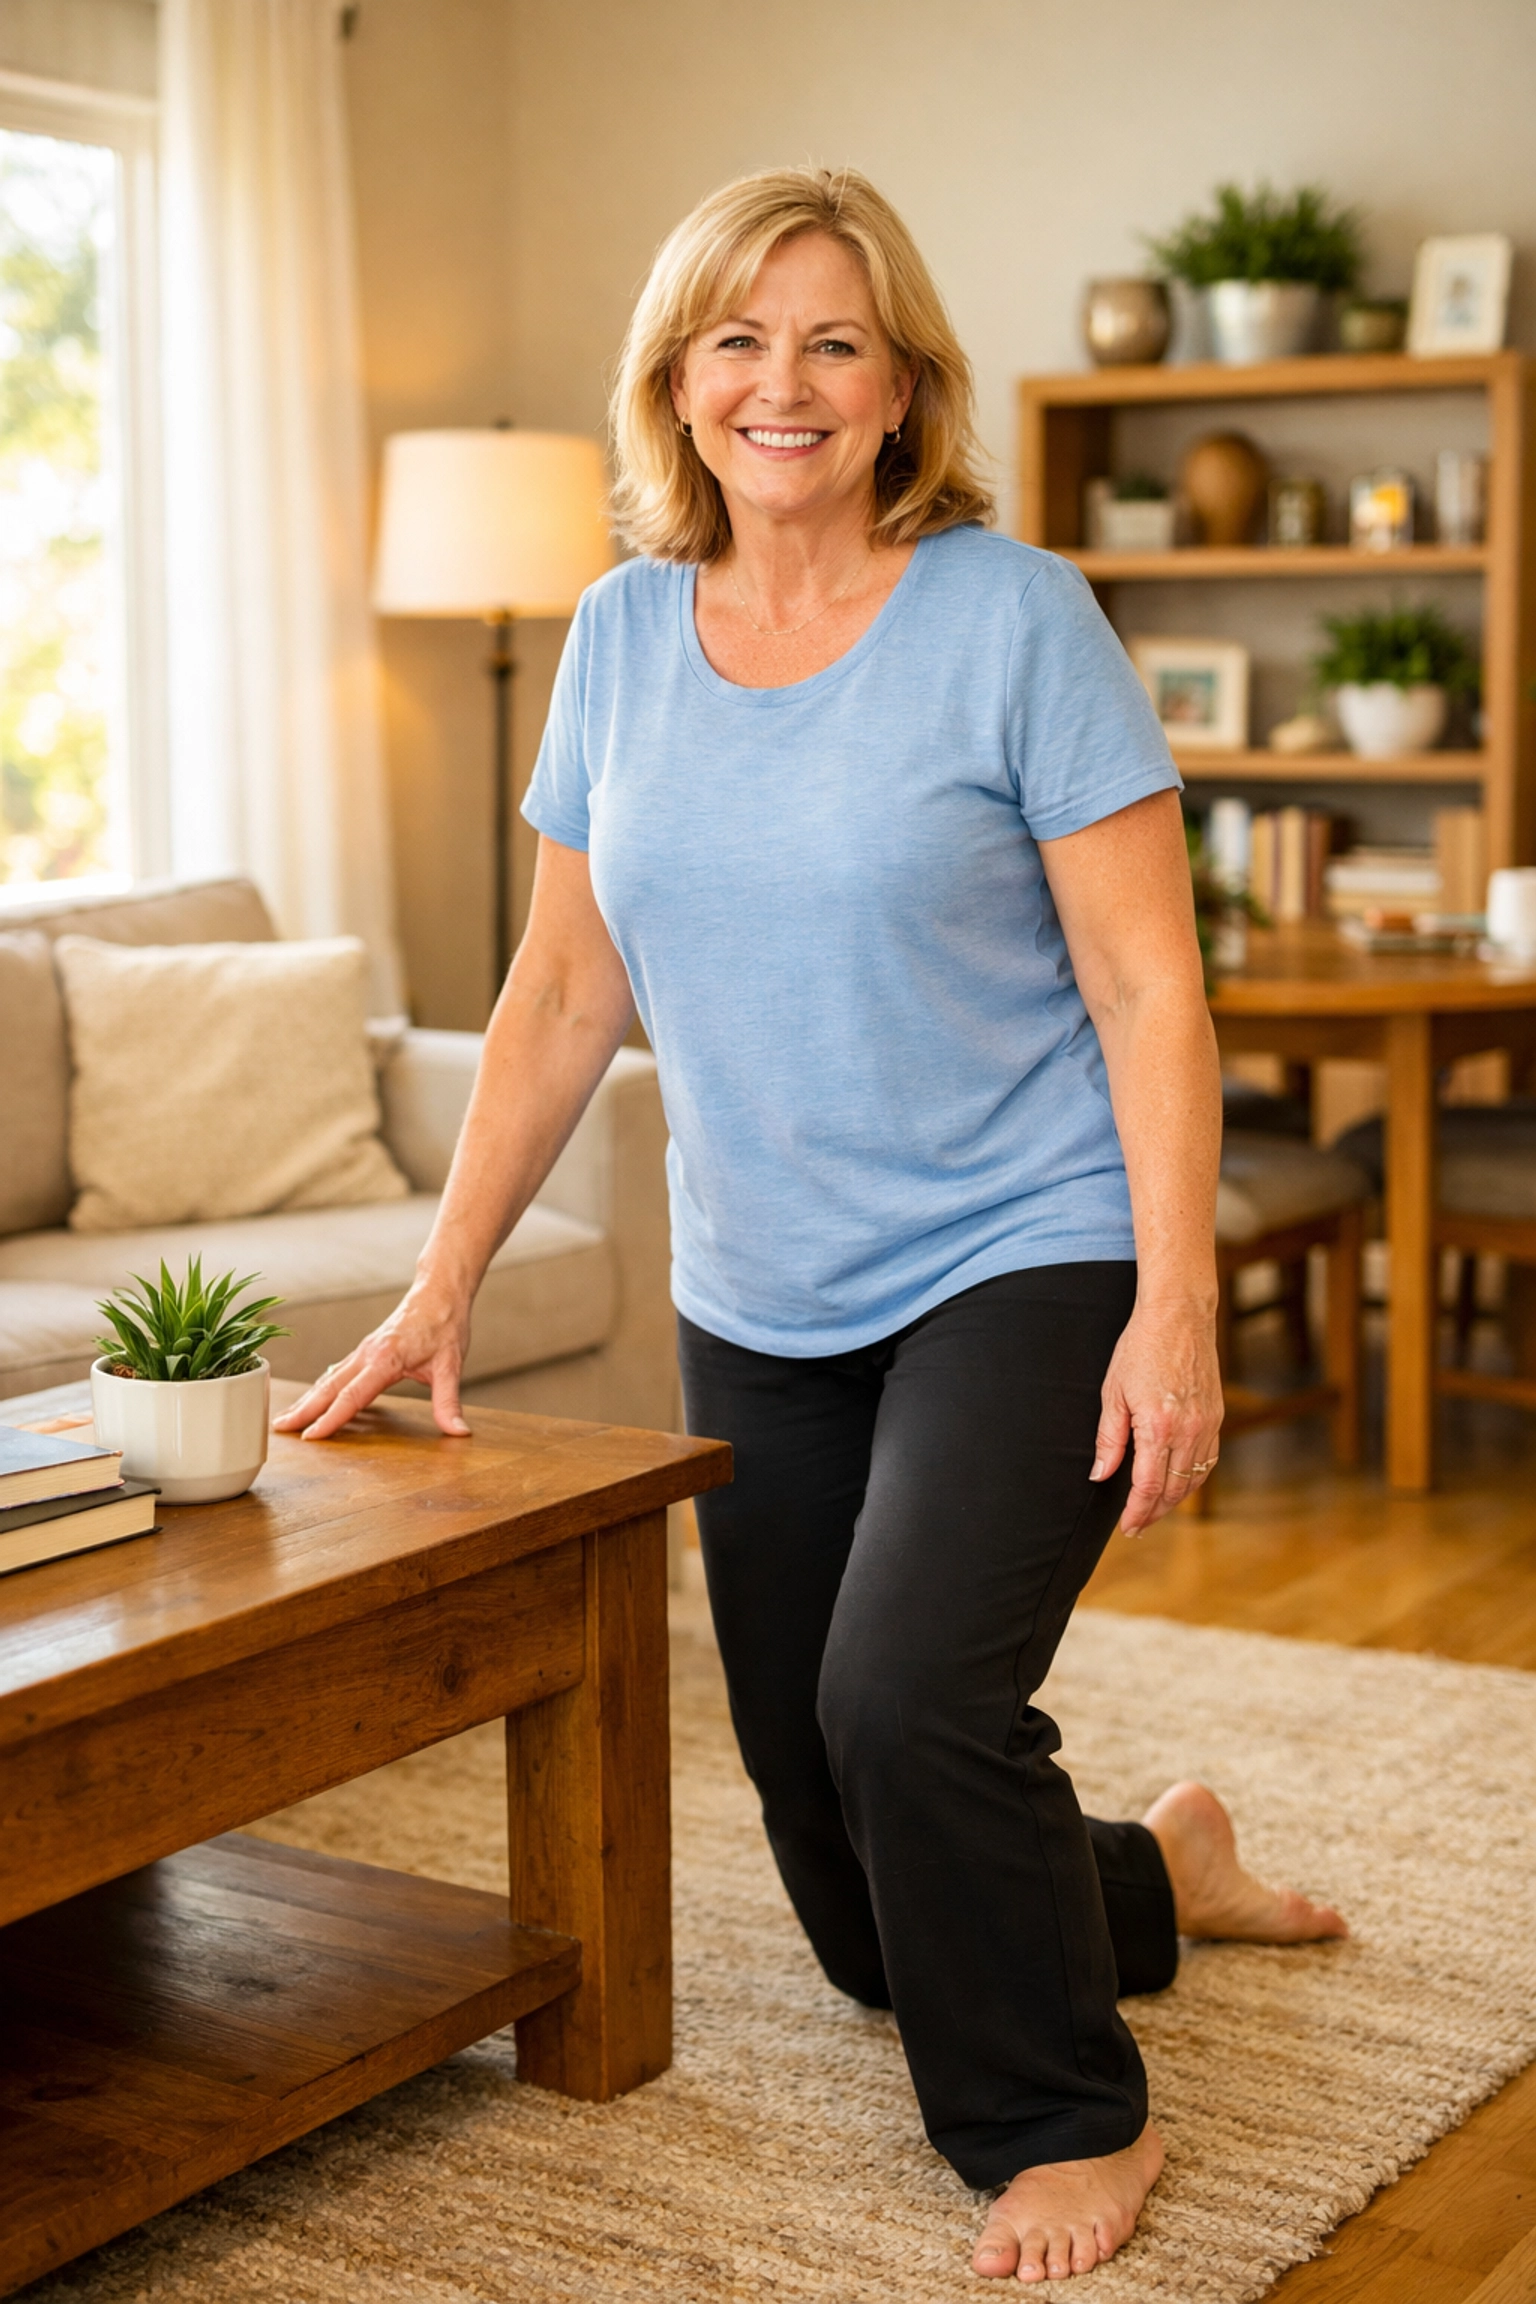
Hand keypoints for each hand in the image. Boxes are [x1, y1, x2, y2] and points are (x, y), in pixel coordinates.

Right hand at [271, 1281, 473, 1440]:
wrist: (439, 1292)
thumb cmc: (445, 1325)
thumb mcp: (452, 1365)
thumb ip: (449, 1402)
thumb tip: (459, 1432)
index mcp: (386, 1358)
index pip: (352, 1395)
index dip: (331, 1418)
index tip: (311, 1437)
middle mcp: (367, 1353)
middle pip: (329, 1386)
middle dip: (303, 1409)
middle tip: (279, 1430)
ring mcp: (363, 1350)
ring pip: (328, 1378)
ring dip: (306, 1399)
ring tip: (284, 1419)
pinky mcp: (365, 1350)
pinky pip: (337, 1372)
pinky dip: (320, 1388)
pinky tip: (312, 1400)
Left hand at [1089, 1298, 1221, 1533]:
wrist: (1179, 1316)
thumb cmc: (1141, 1348)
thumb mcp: (1113, 1392)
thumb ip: (1109, 1439)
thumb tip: (1101, 1475)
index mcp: (1158, 1427)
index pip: (1148, 1486)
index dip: (1137, 1511)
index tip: (1127, 1526)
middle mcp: (1188, 1431)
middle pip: (1173, 1490)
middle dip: (1153, 1513)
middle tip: (1136, 1525)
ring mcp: (1207, 1425)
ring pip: (1194, 1480)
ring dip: (1173, 1500)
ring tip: (1153, 1510)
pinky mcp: (1217, 1417)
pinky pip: (1208, 1461)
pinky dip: (1193, 1479)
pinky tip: (1177, 1482)